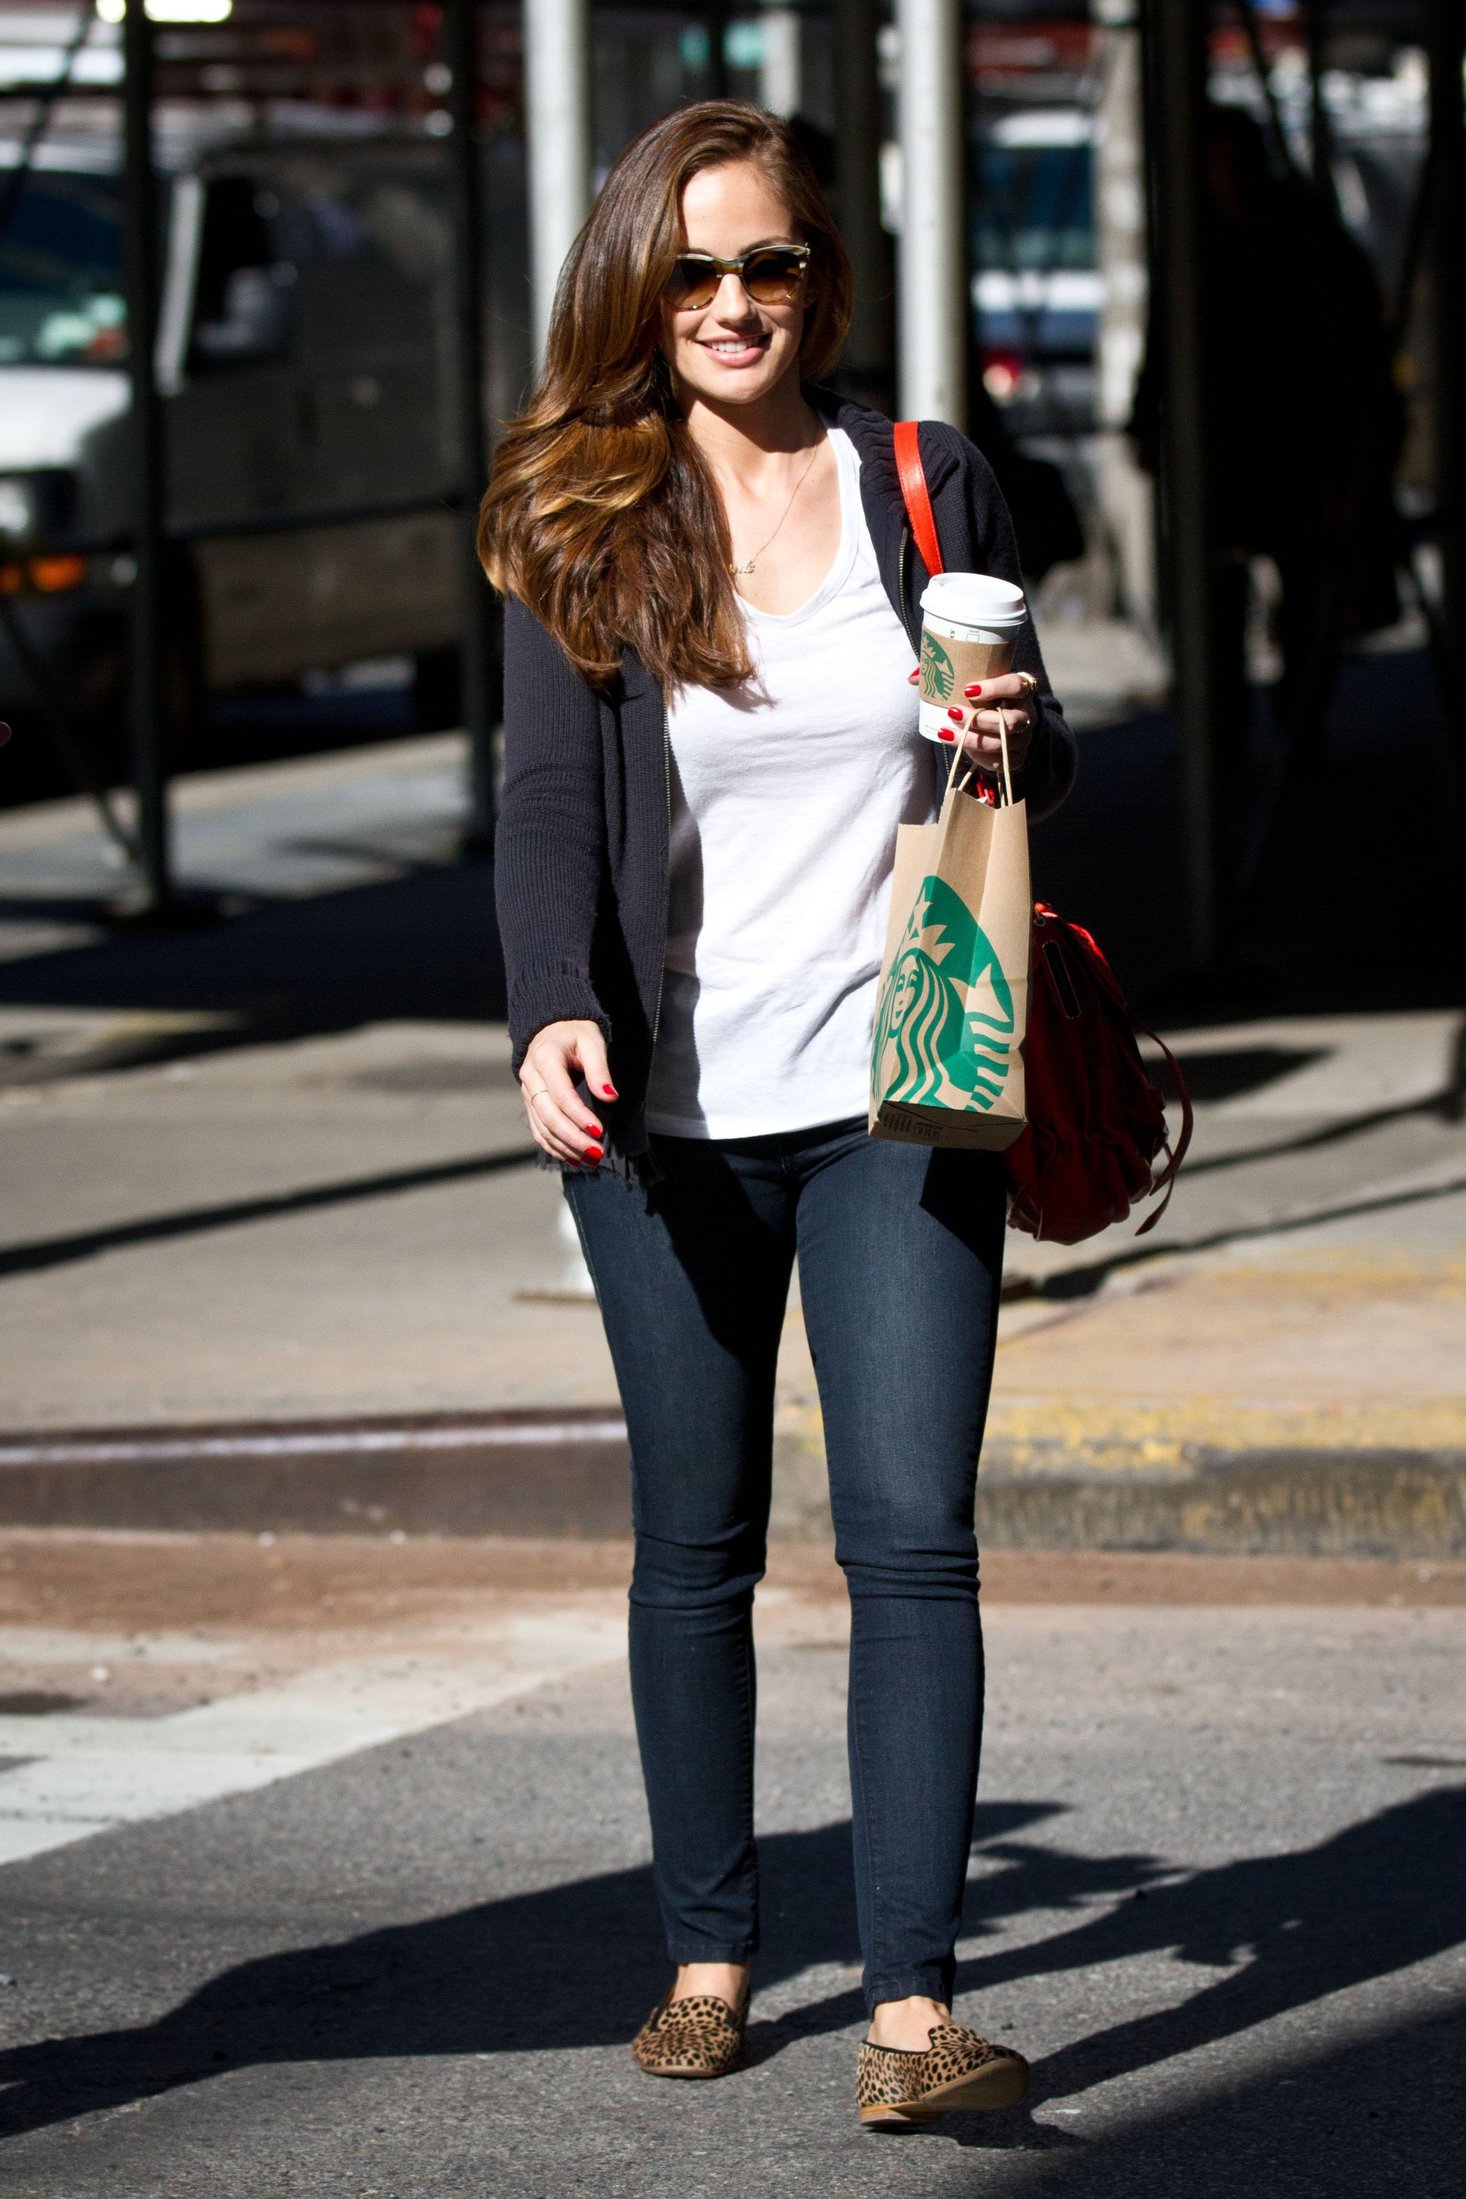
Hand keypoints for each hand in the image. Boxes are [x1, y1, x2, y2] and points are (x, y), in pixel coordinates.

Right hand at [518, 1019, 615, 1167]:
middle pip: (549, 1116)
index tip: (599, 1131)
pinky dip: (554, 1147)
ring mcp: (527, 1091)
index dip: (579, 1116)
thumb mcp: (593, 1042)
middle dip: (573, 1138)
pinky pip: (538, 1130)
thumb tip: (610, 1098)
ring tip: (590, 1160)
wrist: (551, 1027)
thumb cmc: (576, 1033)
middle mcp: (530, 1077)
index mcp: (545, 1058)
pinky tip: (573, 1159)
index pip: (561, 1096)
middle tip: (597, 1153)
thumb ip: (600, 1070)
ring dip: (566, 1148)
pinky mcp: (530, 1102)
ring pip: (542, 1127)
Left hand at [910, 666, 1036, 781]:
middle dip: (979, 719)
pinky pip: (998, 760)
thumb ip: (947, 676)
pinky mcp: (1016, 757)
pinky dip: (975, 754)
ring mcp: (1023, 737)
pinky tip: (957, 744)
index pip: (1016, 685)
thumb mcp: (975, 682)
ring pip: (1002, 742)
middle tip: (953, 712)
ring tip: (946, 732)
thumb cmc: (987, 698)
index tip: (967, 689)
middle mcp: (1027, 713)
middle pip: (1011, 720)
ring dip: (971, 739)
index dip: (994, 688)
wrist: (1007, 722)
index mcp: (1021, 688)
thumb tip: (913, 678)